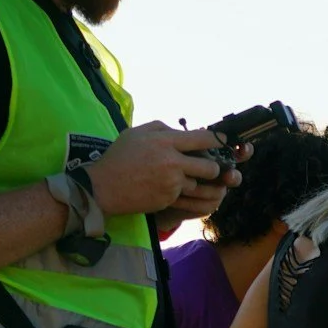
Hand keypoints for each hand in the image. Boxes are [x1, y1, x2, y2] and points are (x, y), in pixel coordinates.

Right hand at [88, 122, 232, 218]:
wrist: (104, 187)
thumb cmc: (120, 157)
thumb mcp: (137, 133)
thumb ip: (162, 128)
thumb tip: (183, 131)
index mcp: (165, 141)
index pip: (204, 139)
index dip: (217, 141)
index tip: (223, 143)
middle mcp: (172, 162)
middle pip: (210, 167)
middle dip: (212, 168)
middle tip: (205, 167)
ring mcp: (172, 183)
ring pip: (197, 183)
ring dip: (190, 181)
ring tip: (171, 177)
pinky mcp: (169, 198)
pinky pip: (183, 194)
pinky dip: (176, 191)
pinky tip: (160, 186)